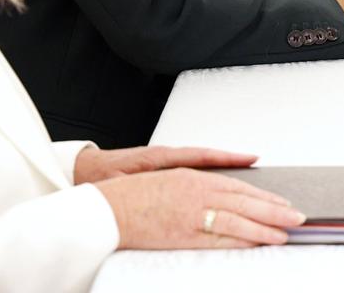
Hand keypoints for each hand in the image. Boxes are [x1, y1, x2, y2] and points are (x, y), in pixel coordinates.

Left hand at [74, 145, 256, 184]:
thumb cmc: (101, 177)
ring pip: (201, 162)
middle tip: (256, 162)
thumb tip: (157, 189)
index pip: (199, 155)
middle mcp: (167, 156)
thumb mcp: (120, 182)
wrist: (86, 169)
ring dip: (223, 164)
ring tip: (247, 168)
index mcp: (158, 157)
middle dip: (232, 159)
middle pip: (207, 157)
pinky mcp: (164, 166)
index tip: (249, 158)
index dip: (225, 157)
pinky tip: (220, 177)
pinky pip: (193, 166)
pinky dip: (209, 169)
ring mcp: (167, 161)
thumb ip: (140, 185)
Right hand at [93, 167, 303, 248]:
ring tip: (286, 233)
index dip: (266, 197)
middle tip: (299, 217)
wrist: (107, 209)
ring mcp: (191, 216)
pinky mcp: (182, 236)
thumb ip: (203, 185)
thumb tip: (228, 193)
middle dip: (275, 211)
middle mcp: (199, 194)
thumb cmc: (137, 194)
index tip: (285, 203)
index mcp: (198, 178)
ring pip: (237, 221)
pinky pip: (217, 239)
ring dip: (264, 228)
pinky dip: (240, 241)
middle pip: (246, 203)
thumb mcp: (174, 179)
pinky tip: (256, 243)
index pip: (242, 188)